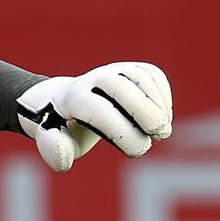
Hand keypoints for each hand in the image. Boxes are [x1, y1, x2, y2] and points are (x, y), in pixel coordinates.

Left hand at [17, 62, 172, 171]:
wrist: (67, 103)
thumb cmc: (65, 130)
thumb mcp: (55, 145)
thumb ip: (55, 151)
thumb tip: (63, 148)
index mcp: (70, 99)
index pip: (96, 109)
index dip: (121, 130)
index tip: (137, 150)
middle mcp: (91, 79)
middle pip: (118, 86)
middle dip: (143, 110)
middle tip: (160, 135)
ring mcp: (112, 71)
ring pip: (138, 77)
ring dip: (157, 104)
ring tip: (162, 132)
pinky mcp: (130, 69)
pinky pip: (152, 74)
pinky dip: (163, 95)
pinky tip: (164, 117)